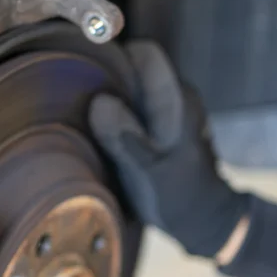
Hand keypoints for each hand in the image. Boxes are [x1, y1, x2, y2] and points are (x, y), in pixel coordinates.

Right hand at [88, 41, 249, 258]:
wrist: (204, 222)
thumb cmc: (180, 198)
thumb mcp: (149, 171)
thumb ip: (125, 137)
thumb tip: (99, 102)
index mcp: (176, 100)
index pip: (145, 53)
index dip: (115, 54)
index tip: (85, 68)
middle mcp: (173, 98)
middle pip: (133, 69)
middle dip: (104, 77)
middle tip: (72, 97)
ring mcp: (166, 112)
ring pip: (130, 90)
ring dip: (106, 98)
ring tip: (78, 115)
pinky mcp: (157, 129)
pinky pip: (130, 109)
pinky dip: (112, 115)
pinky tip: (94, 133)